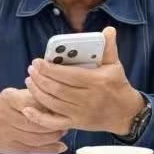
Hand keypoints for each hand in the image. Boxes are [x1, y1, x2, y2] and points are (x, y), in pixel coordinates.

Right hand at [0, 88, 67, 153]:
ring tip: (63, 132)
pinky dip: (48, 149)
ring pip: (36, 138)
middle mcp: (7, 117)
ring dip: (53, 136)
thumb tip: (56, 102)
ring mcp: (8, 134)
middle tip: (66, 121)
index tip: (61, 107)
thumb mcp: (13, 94)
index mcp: (9, 100)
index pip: (33, 104)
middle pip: (36, 123)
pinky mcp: (9, 148)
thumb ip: (32, 97)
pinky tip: (60, 147)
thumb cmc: (1, 106)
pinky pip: (31, 150)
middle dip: (53, 124)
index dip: (49, 108)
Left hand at [22, 26, 145, 134]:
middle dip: (41, 79)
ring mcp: (81, 113)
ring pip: (54, 104)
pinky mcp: (76, 124)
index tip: (37, 61)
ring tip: (29, 80)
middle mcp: (88, 99)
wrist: (126, 114)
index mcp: (97, 82)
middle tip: (31, 69)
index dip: (50, 69)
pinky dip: (39, 117)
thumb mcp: (115, 65)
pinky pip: (54, 123)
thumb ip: (109, 47)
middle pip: (58, 89)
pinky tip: (27, 109)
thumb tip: (108, 29)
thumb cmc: (117, 86)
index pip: (69, 75)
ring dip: (38, 92)